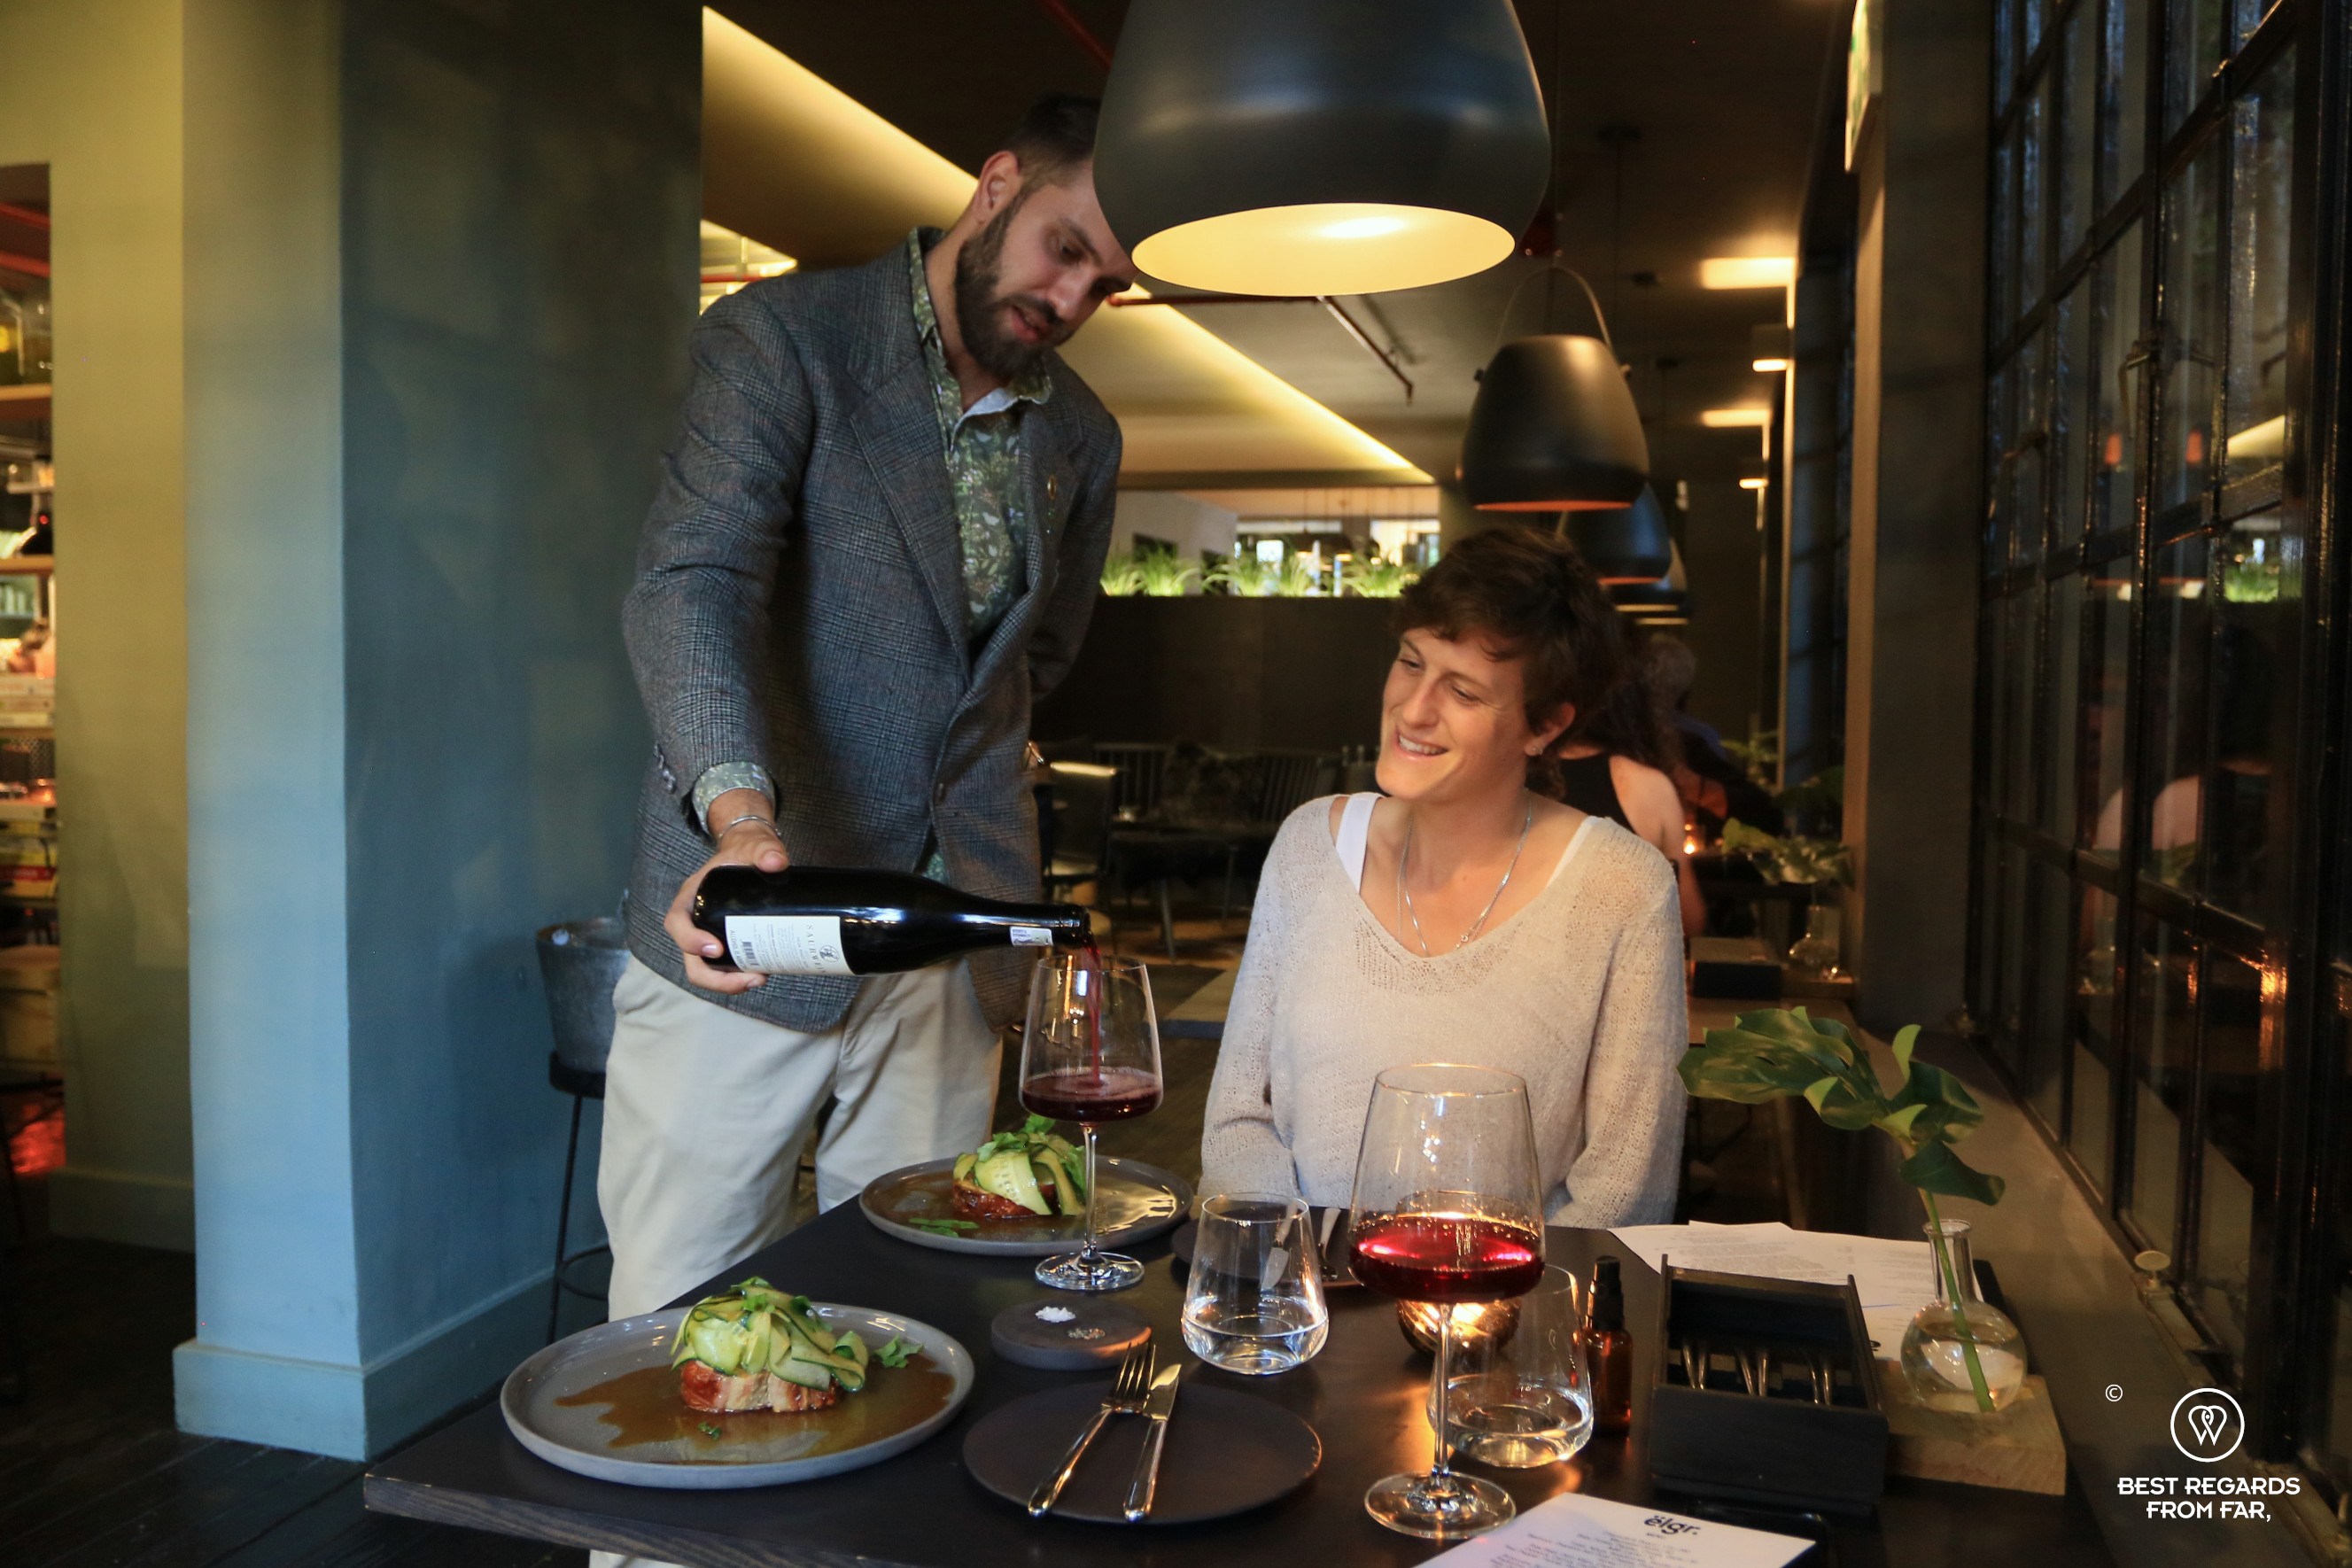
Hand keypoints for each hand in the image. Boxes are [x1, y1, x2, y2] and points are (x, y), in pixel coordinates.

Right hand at [666, 789, 788, 992]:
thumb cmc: (745, 852)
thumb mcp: (753, 846)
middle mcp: (695, 921)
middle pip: (692, 960)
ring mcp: (709, 936)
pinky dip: (739, 977)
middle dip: (715, 977)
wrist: (752, 857)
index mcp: (691, 898)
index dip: (690, 940)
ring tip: (760, 979)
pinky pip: (725, 968)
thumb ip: (765, 849)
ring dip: (729, 983)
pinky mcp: (726, 944)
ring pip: (707, 970)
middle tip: (750, 977)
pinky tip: (763, 974)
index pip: (677, 924)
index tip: (716, 948)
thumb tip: (777, 862)